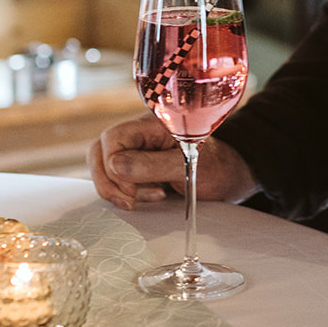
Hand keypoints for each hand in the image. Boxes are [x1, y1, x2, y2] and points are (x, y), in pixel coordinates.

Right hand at [87, 114, 259, 210]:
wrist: (228, 175)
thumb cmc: (213, 166)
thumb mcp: (186, 166)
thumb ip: (151, 165)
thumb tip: (114, 166)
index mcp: (150, 125)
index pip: (112, 138)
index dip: (114, 167)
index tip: (133, 191)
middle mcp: (138, 134)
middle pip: (100, 152)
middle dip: (109, 182)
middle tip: (131, 202)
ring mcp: (135, 150)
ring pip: (103, 166)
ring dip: (117, 189)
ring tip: (151, 197)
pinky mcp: (136, 166)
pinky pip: (115, 178)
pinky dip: (125, 192)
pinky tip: (149, 197)